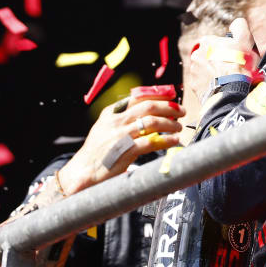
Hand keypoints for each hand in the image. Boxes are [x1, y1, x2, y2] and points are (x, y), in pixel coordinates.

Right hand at [56, 93, 184, 195]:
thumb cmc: (96, 151)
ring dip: (170, 123)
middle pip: (149, 107)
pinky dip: (166, 140)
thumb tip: (143, 111)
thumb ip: (119, 118)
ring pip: (152, 122)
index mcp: (111, 113)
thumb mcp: (103, 128)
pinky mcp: (127, 151)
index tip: (171, 96)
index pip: (138, 97)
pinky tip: (174, 141)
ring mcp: (122, 135)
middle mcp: (117, 121)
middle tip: (181, 111)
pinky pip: (152, 142)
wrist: (84, 171)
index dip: (158, 95)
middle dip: (168, 107)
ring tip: (178, 127)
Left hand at [189, 17, 258, 102]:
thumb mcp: (244, 41)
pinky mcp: (193, 84)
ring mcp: (194, 69)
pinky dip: (209, 83)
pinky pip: (202, 81)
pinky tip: (219, 85)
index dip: (228, 49)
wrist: (230, 91)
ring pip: (205, 68)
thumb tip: (237, 23)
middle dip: (219, 60)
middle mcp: (196, 54)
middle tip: (231, 68)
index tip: (234, 56)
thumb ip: (240, 27)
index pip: (217, 42)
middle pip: (210, 55)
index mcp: (207, 42)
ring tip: (226, 78)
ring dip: (213, 71)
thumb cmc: (238, 65)